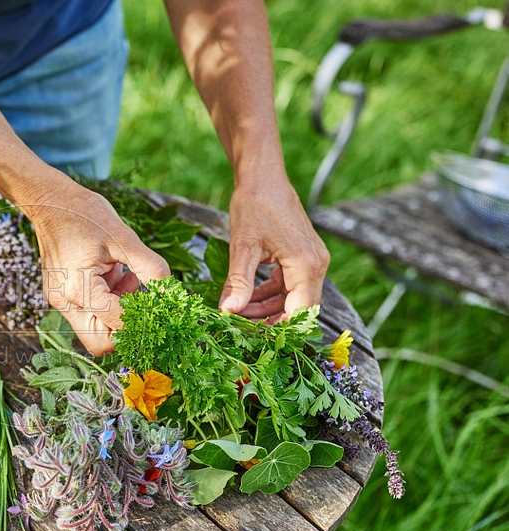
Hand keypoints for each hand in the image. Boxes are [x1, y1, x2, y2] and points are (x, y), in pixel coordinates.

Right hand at [21, 180, 169, 355]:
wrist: (51, 201)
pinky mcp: (63, 298)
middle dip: (127, 329)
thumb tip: (170, 293)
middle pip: (101, 343)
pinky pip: (89, 315)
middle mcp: (65, 302)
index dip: (145, 320)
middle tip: (142, 301)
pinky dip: (108, 303)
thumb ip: (150, 268)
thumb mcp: (124, 237)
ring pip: (95, 331)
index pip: (119, 324)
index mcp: (79, 289)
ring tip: (126, 278)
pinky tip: (114, 275)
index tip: (163, 310)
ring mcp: (61, 302)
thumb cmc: (84, 214)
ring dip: (118, 314)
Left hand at [219, 181, 329, 322]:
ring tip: (237, 313)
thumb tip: (228, 311)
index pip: (299, 313)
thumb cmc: (255, 205)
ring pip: (293, 300)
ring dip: (267, 310)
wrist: (263, 177)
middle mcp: (316, 265)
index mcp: (307, 265)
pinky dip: (269, 295)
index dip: (276, 331)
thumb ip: (239, 281)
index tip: (250, 338)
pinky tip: (246, 298)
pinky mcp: (302, 257)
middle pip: (299, 310)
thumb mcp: (243, 246)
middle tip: (240, 329)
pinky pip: (290, 286)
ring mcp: (311, 261)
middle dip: (270, 323)